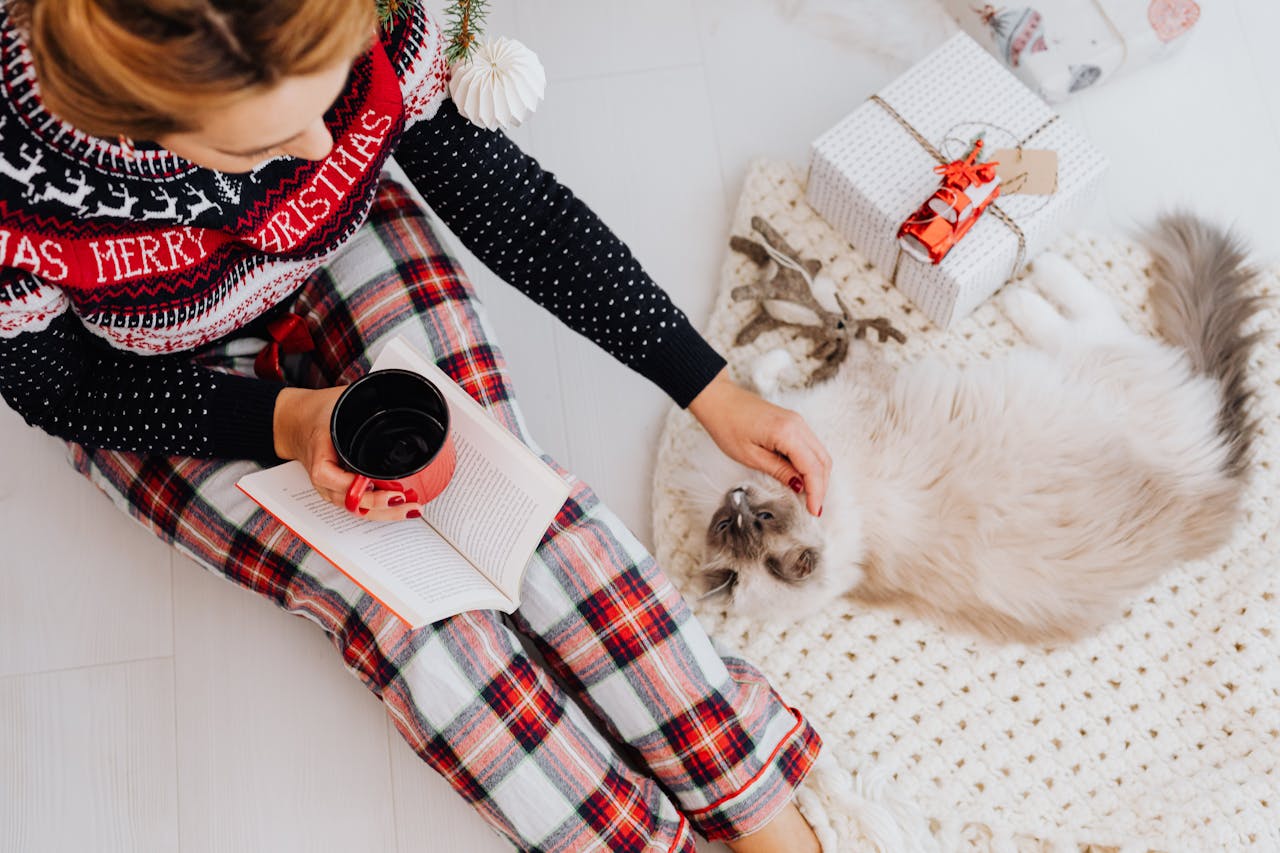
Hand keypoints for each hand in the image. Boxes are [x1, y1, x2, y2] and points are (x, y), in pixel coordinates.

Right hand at [272, 386, 424, 520]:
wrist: (293, 422)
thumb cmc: (317, 410)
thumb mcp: (341, 400)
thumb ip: (368, 399)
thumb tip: (402, 392)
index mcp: (320, 455)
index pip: (332, 479)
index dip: (359, 488)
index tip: (385, 490)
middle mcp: (324, 477)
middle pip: (350, 502)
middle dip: (380, 507)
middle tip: (408, 504)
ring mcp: (330, 487)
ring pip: (355, 509)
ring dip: (382, 512)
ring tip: (410, 509)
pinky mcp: (338, 489)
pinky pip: (356, 505)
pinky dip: (376, 509)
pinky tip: (398, 508)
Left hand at [687, 368, 830, 515]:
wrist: (719, 400)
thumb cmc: (727, 425)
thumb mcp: (751, 456)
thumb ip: (779, 471)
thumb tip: (800, 486)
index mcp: (788, 433)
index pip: (812, 468)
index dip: (816, 492)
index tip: (813, 511)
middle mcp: (798, 425)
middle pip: (823, 461)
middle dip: (821, 486)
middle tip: (813, 508)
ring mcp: (798, 421)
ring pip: (820, 453)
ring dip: (818, 476)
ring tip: (809, 497)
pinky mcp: (793, 422)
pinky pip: (811, 446)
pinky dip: (811, 464)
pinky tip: (802, 478)